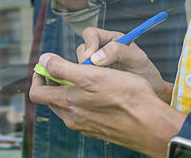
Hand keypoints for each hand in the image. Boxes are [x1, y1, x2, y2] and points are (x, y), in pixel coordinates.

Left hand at [30, 53, 184, 156]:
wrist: (153, 125)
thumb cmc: (126, 97)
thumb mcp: (92, 75)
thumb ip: (63, 69)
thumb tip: (43, 60)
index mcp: (67, 104)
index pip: (37, 93)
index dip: (38, 77)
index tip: (45, 65)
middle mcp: (72, 119)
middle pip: (52, 99)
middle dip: (55, 82)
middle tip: (67, 68)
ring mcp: (85, 126)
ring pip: (68, 106)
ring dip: (71, 91)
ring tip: (86, 77)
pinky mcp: (99, 129)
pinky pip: (83, 114)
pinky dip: (84, 101)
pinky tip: (100, 93)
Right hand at [76, 27, 172, 102]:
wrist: (151, 93)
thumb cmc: (146, 73)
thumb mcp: (136, 59)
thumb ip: (117, 51)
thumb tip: (95, 57)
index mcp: (112, 39)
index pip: (91, 33)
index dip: (89, 43)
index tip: (91, 58)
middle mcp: (101, 49)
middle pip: (82, 48)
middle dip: (85, 60)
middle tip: (94, 72)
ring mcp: (96, 64)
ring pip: (80, 63)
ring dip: (86, 71)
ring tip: (100, 81)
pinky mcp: (93, 77)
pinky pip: (82, 76)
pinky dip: (86, 80)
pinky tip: (97, 86)